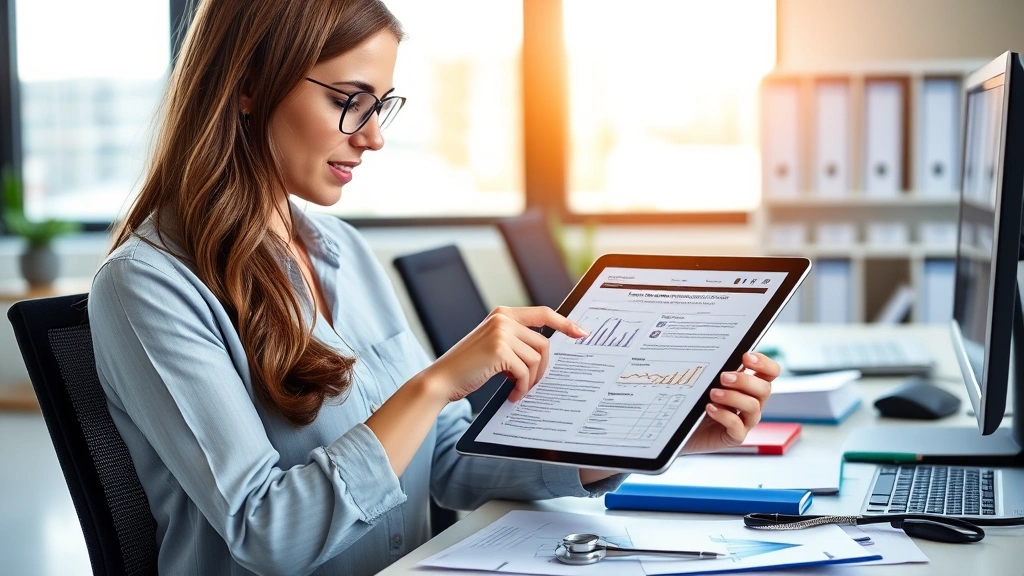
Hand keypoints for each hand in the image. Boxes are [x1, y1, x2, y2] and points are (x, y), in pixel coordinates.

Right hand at [423, 306, 587, 403]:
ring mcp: (501, 333)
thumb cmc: (468, 367)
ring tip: (519, 390)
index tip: (581, 333)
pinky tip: (513, 395)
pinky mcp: (499, 350)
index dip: (565, 323)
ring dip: (531, 380)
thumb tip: (545, 351)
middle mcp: (503, 319)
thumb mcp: (493, 346)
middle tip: (532, 384)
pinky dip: (522, 387)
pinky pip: (525, 372)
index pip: (543, 313)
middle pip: (543, 343)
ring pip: (536, 359)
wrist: (442, 379)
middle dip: (543, 368)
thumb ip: (515, 341)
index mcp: (503, 313)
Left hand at [679, 352, 779, 454]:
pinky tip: (709, 408)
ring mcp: (746, 420)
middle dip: (744, 381)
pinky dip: (723, 415)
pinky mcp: (735, 436)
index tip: (746, 357)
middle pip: (764, 389)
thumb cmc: (698, 400)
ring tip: (712, 393)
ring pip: (753, 406)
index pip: (770, 372)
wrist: (684, 426)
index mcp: (751, 386)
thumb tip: (723, 352)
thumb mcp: (710, 381)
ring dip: (733, 397)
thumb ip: (721, 369)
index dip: (764, 364)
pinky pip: (737, 425)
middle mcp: (753, 402)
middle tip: (723, 377)